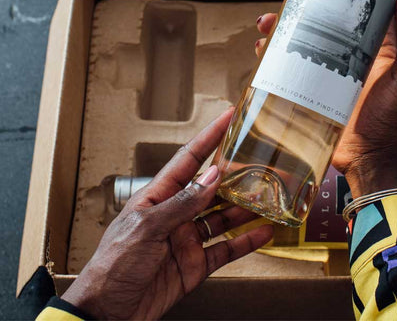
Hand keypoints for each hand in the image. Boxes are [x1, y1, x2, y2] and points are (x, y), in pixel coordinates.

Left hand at [62, 108, 271, 319]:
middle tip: (260, 160)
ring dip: (245, 207)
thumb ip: (183, 204)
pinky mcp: (195, 265)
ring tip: (268, 196)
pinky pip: (225, 249)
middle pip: (211, 187)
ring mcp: (187, 239)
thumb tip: (211, 177)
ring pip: (222, 216)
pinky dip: (245, 242)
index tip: (228, 118)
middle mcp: (176, 214)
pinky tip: (262, 233)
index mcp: (158, 196)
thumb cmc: (113, 265)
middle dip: (235, 174)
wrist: (107, 312)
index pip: (189, 159)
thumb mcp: (147, 228)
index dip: (209, 137)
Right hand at [256, 0, 396, 198]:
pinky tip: (263, 49)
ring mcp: (324, 68)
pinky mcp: (307, 86)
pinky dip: (272, 52)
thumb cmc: (395, 120)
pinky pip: (286, 62)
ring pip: (298, 34)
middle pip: (319, 13)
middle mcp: (346, 50)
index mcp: (373, 43)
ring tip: (266, 22)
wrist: (370, 160)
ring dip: (280, 21)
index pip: (352, 3)